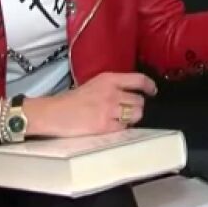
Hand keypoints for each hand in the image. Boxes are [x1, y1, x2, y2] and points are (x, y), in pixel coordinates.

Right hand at [25, 72, 157, 137]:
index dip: (150, 86)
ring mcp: (109, 109)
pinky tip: (111, 126)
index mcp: (109, 79)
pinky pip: (124, 127)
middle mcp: (112, 92)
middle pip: (140, 101)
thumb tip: (133, 92)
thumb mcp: (95, 84)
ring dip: (132, 118)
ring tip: (120, 119)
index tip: (152, 91)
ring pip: (136, 114)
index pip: (139, 80)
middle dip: (137, 107)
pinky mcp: (105, 126)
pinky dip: (121, 128)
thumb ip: (114, 86)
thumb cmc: (73, 100)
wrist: (55, 113)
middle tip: (128, 110)